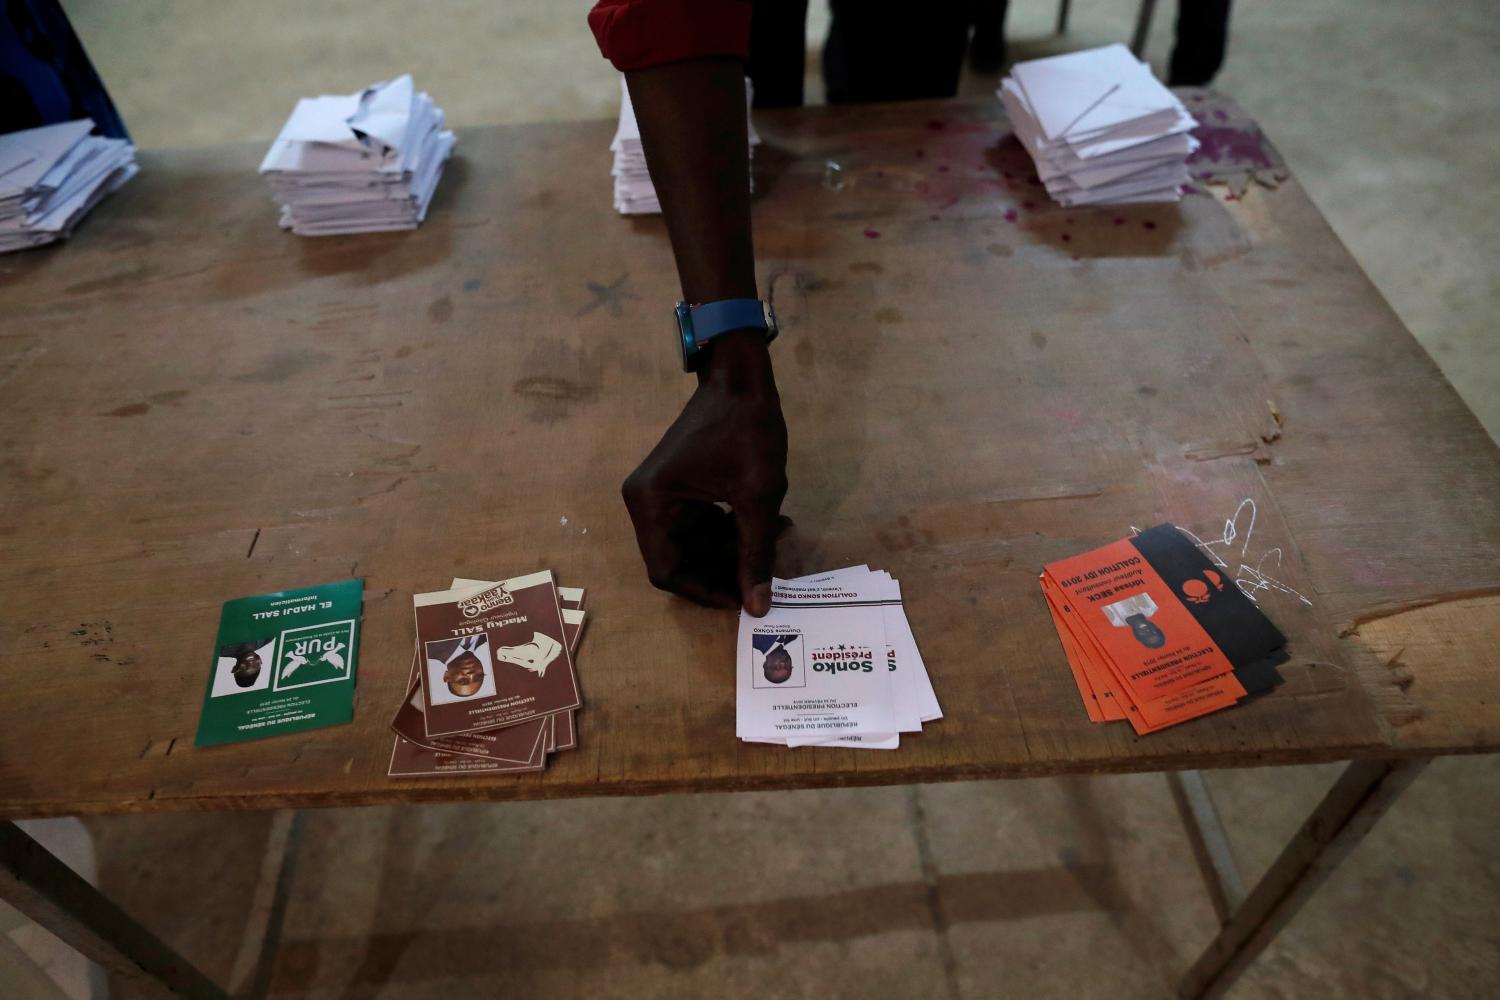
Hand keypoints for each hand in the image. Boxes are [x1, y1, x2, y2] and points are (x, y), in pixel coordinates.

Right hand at [623, 330, 787, 615]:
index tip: (743, 598)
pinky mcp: (679, 488)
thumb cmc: (746, 430)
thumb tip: (758, 606)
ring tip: (776, 543)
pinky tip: (767, 528)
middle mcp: (645, 503)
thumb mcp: (757, 497)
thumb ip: (755, 555)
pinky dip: (730, 532)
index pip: (667, 571)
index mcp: (652, 504)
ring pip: (693, 546)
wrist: (741, 376)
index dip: (705, 592)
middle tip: (766, 574)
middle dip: (724, 571)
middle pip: (679, 561)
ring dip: (733, 551)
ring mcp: (661, 494)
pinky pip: (699, 525)